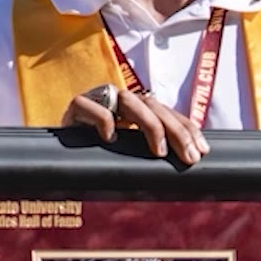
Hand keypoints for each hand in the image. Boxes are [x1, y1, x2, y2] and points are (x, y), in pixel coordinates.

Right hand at [61, 85, 208, 165]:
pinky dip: (103, 120)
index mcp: (135, 108)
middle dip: (176, 131)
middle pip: (153, 105)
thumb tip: (187, 161)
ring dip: (149, 125)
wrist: (58, 154)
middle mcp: (119, 99)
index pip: (166, 112)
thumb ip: (150, 151)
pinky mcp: (76, 106)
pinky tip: (111, 138)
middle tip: (190, 156)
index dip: (186, 128)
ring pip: (129, 101)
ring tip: (158, 152)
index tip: (202, 150)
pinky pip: (91, 107)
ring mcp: (98, 99)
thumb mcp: (129, 154)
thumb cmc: (96, 155)